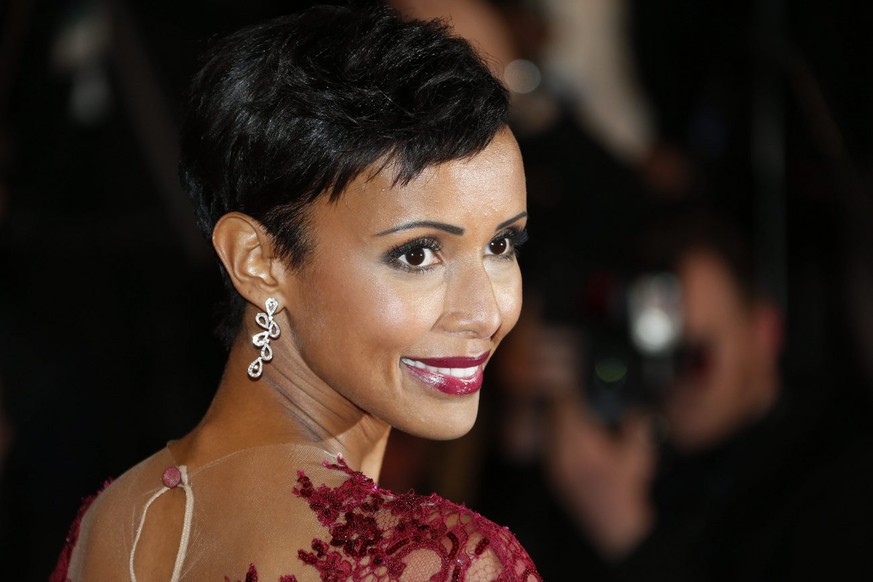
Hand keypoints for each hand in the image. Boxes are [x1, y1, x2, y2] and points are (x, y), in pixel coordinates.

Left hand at [545, 398, 656, 558]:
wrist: (614, 527)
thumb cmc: (627, 492)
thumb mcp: (640, 457)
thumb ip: (637, 429)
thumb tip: (636, 407)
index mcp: (581, 448)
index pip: (565, 407)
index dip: (568, 387)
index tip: (574, 375)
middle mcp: (562, 455)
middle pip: (553, 414)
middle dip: (563, 398)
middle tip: (572, 383)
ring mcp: (555, 464)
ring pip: (550, 427)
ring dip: (560, 413)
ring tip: (573, 402)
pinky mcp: (554, 471)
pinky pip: (551, 441)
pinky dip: (559, 430)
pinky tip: (573, 427)